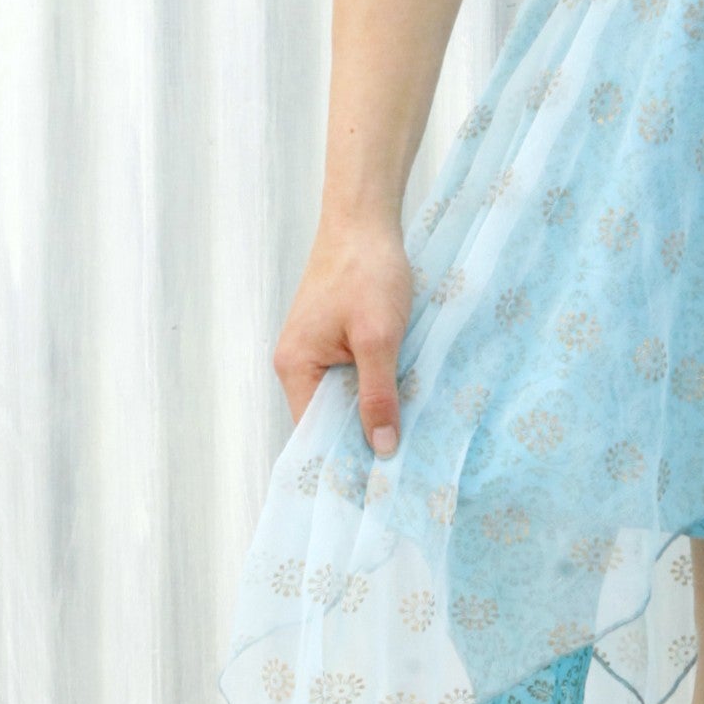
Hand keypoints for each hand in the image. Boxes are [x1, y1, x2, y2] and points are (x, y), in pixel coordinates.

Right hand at [272, 217, 415, 451]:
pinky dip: (376, 386)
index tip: (379, 483)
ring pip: (344, 398)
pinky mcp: (334, 338)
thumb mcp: (379, 338)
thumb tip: (383, 449)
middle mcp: (297, 364)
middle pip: (328, 419)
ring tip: (408, 437)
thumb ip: (379, 395)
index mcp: (295, 368)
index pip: (314, 433)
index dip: (345, 458)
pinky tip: (403, 396)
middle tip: (403, 465)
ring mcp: (315, 350)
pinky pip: (353, 376)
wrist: (365, 220)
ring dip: (373, 410)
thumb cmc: (367, 272)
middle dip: (362, 437)